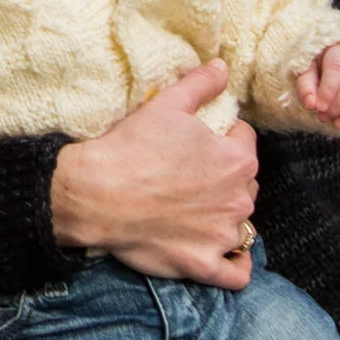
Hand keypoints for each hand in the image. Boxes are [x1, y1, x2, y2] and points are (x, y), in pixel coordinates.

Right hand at [52, 61, 259, 288]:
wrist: (95, 194)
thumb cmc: (131, 148)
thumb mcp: (166, 105)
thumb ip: (201, 85)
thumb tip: (222, 66)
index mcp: (237, 159)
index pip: (244, 143)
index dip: (222, 138)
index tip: (197, 142)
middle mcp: (239, 199)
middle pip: (245, 184)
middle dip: (225, 178)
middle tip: (190, 176)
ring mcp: (222, 235)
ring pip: (240, 224)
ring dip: (225, 217)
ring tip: (194, 211)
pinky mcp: (204, 264)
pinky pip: (235, 272)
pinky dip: (234, 264)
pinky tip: (222, 253)